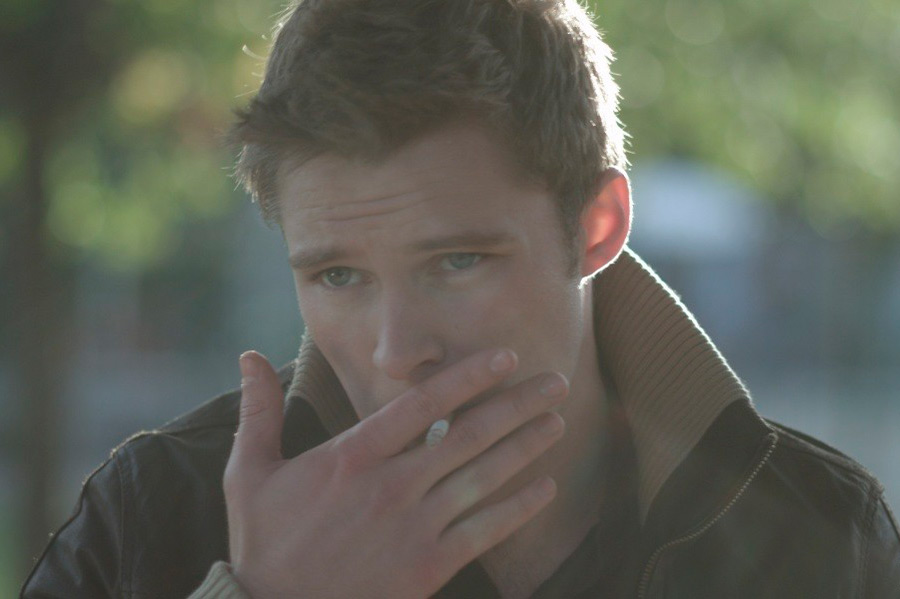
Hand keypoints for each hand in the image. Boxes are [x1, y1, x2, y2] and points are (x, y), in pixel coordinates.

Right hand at [224, 348, 566, 598]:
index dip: (469, 377)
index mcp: (354, 455)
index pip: (423, 403)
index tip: (504, 357)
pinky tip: (544, 488)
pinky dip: (518, 508)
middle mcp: (393, 484)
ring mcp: (415, 525)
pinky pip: (484, 530)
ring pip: (484, 476)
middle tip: (554, 382)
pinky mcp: (428, 565)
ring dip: (526, 446)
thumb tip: (248, 355)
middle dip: (517, 404)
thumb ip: (259, 410)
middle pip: (469, 434)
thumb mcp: (250, 471)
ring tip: (557, 422)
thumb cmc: (264, 540)